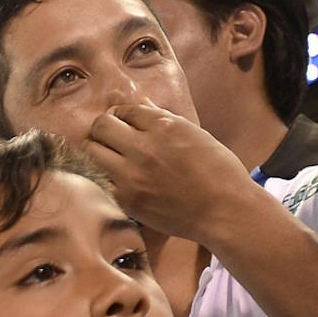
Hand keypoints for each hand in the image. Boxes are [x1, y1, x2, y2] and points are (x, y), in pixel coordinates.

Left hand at [82, 104, 266, 245]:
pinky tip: (115, 177)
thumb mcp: (196, 135)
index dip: (124, 114)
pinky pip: (99, 178)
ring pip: (91, 150)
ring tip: (109, 155)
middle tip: (110, 136)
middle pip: (102, 125)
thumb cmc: (219, 172)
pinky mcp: (126, 199)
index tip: (125, 122)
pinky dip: (103, 174)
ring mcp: (132, 174)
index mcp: (165, 126)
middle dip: (104, 127)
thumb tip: (142, 105)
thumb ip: (164, 119)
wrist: (225, 211)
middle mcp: (144, 147)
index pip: (127, 110)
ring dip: (97, 149)